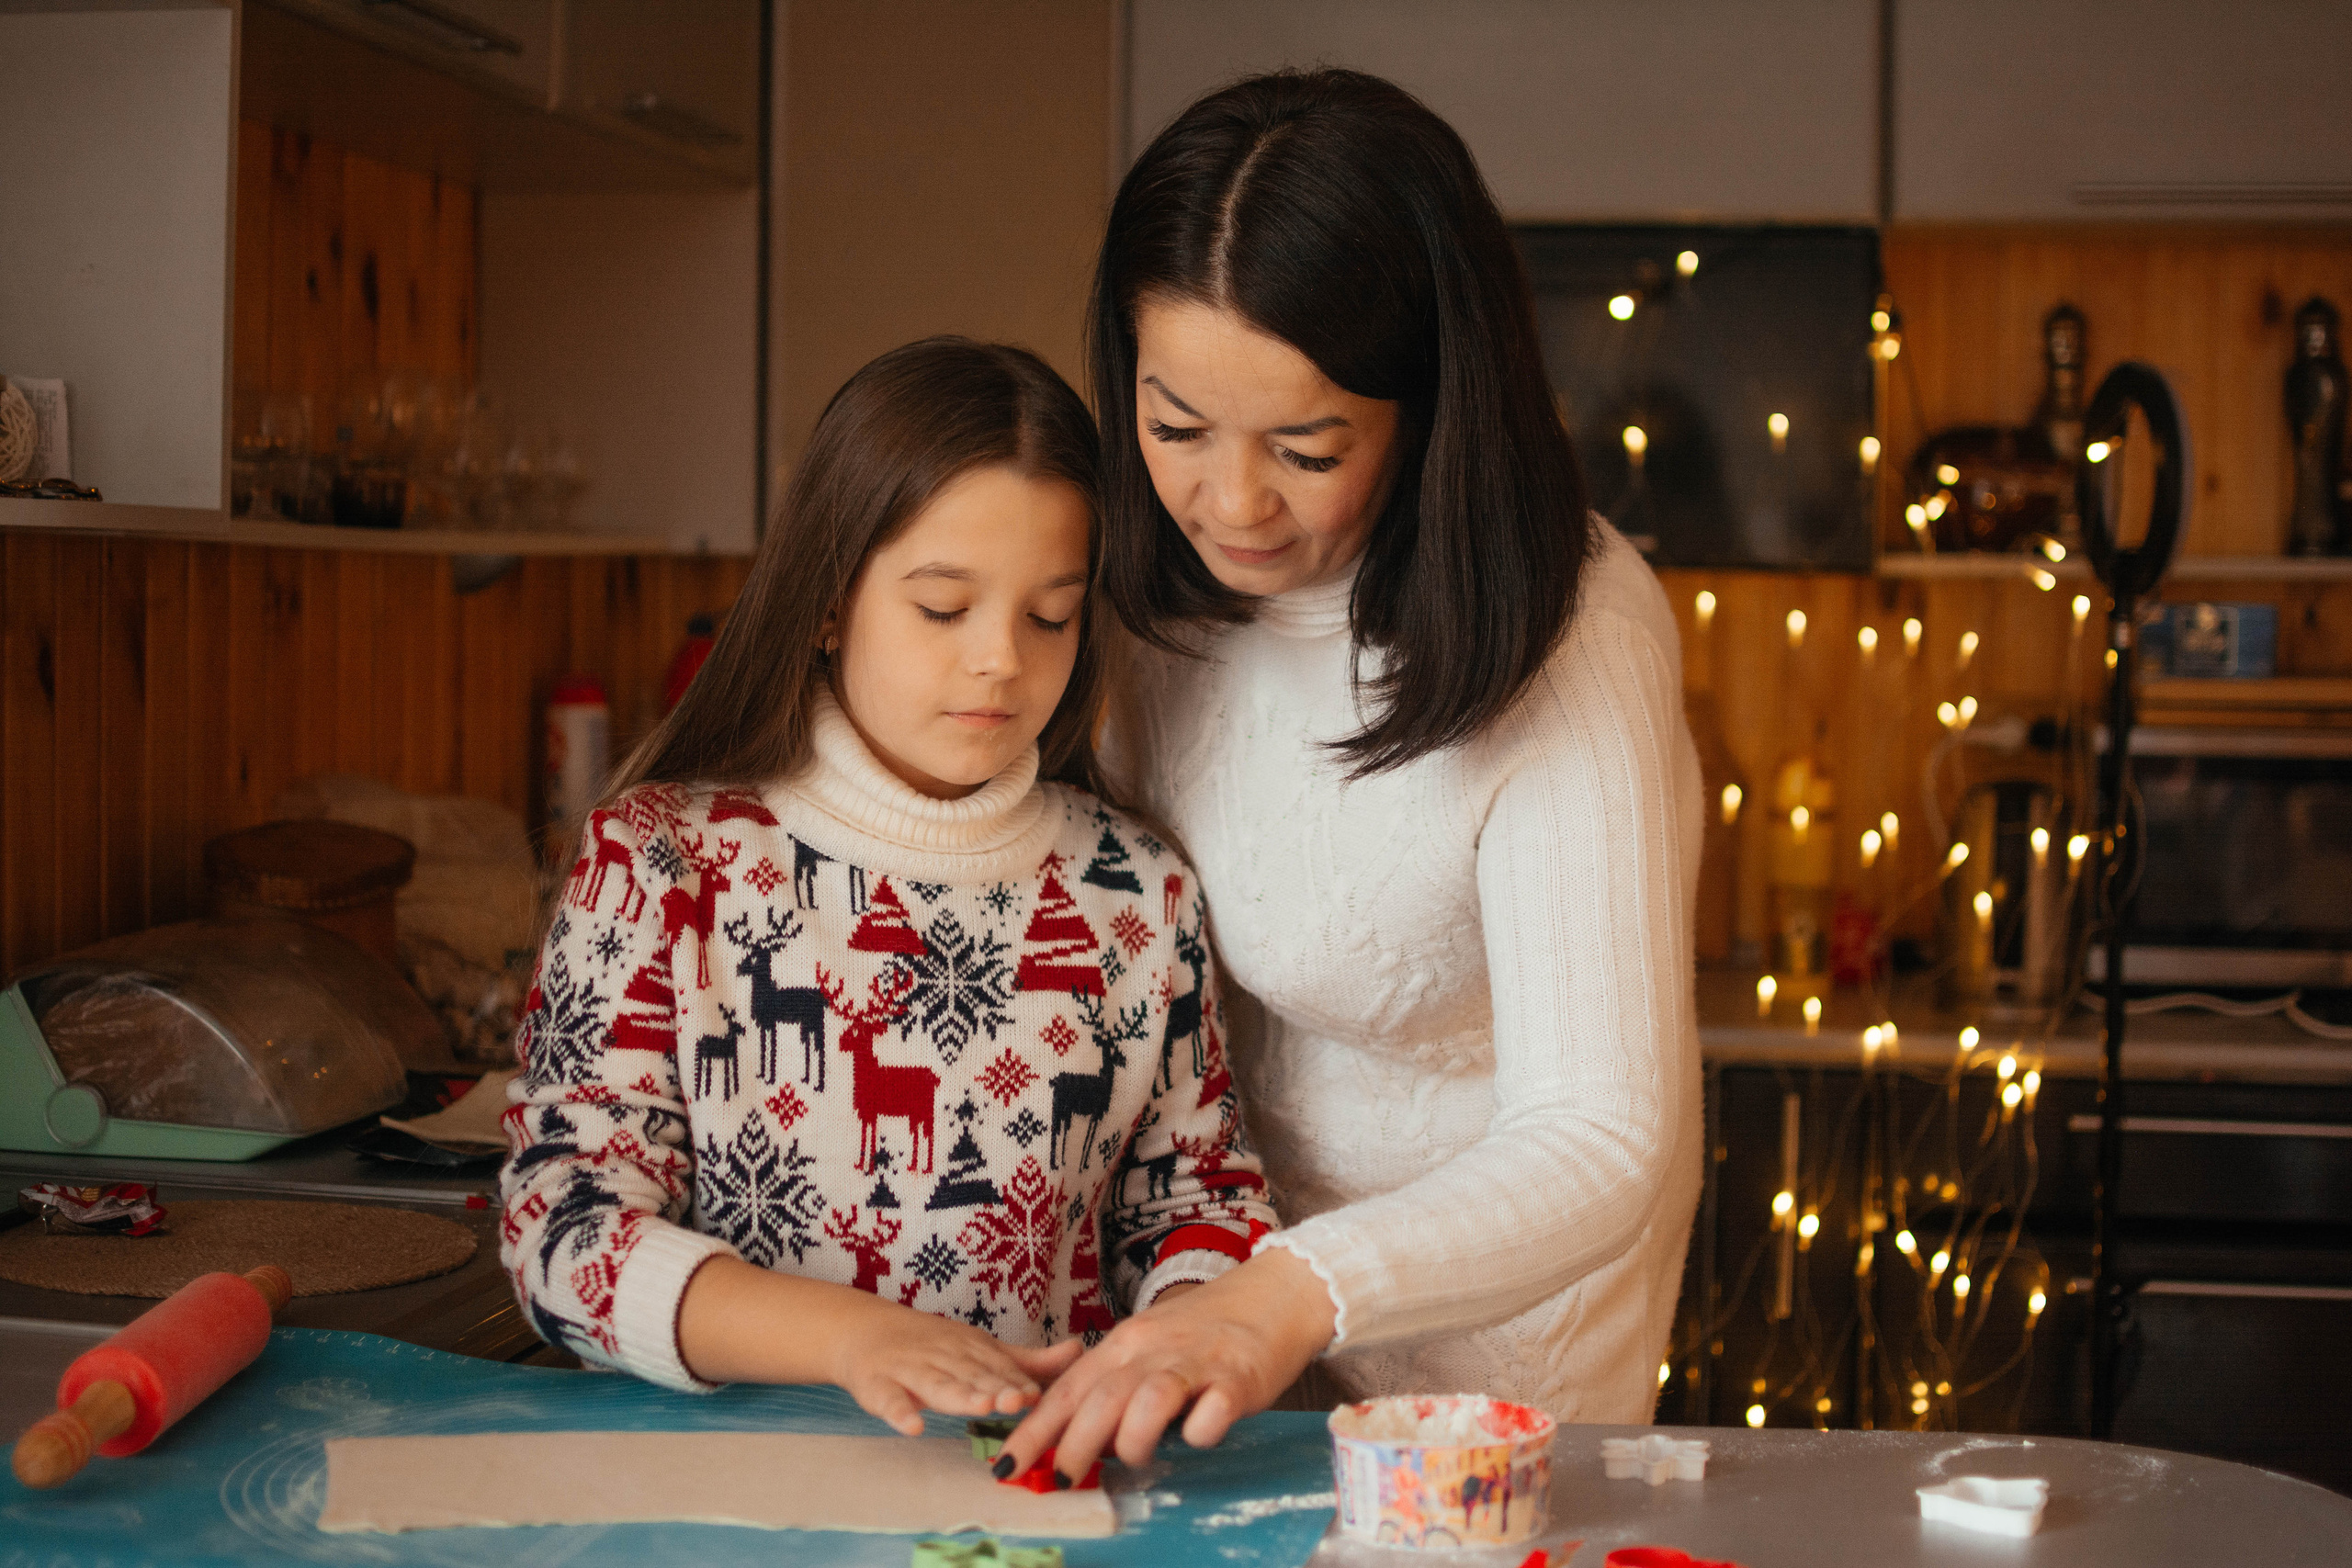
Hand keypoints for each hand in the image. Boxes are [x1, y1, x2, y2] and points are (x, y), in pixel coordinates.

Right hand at [833, 1298, 1082, 1437]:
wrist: (865, 1333)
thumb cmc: (933, 1348)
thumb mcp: (981, 1351)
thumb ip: (1027, 1361)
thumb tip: (1080, 1351)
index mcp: (971, 1351)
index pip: (997, 1368)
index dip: (1016, 1382)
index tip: (1038, 1396)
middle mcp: (944, 1358)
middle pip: (971, 1376)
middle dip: (994, 1388)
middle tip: (1017, 1401)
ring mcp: (910, 1371)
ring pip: (936, 1385)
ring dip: (958, 1395)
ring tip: (979, 1407)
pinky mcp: (878, 1385)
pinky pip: (888, 1400)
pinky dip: (899, 1412)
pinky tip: (913, 1427)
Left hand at [993, 1247, 1336, 1483]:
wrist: (1273, 1294)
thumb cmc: (1205, 1329)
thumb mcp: (1148, 1345)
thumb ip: (1114, 1383)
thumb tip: (1073, 1436)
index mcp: (1125, 1343)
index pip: (1068, 1389)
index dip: (1034, 1429)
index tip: (1006, 1464)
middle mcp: (1153, 1349)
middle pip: (1101, 1398)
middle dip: (1074, 1445)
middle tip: (1063, 1479)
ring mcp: (1195, 1363)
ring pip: (1148, 1401)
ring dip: (1133, 1439)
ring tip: (1137, 1457)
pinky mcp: (1238, 1379)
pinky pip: (1211, 1413)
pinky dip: (1199, 1432)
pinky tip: (1198, 1435)